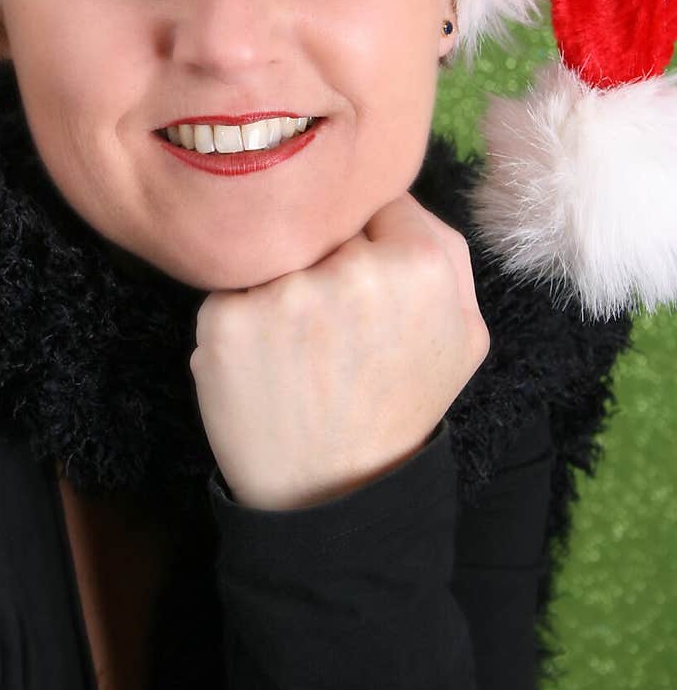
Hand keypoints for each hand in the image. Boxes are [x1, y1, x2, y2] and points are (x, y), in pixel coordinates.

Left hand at [189, 191, 489, 509]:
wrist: (335, 495)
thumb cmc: (398, 404)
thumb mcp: (463, 333)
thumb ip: (446, 250)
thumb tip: (391, 195)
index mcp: (424, 261)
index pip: (374, 201)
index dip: (366, 241)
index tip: (364, 287)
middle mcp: (355, 269)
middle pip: (321, 225)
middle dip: (321, 260)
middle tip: (331, 329)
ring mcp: (286, 294)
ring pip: (273, 254)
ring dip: (278, 289)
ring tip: (297, 351)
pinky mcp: (226, 321)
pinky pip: (228, 289)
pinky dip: (238, 320)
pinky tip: (263, 364)